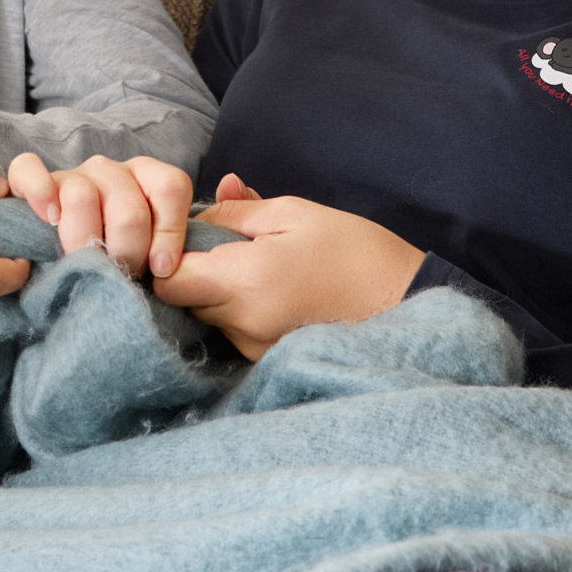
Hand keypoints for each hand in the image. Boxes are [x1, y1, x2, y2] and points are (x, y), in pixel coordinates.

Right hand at [7, 152, 193, 280]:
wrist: (58, 259)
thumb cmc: (112, 260)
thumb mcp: (147, 256)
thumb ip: (163, 255)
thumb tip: (165, 270)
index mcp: (145, 178)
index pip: (170, 186)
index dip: (169, 232)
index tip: (160, 268)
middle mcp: (110, 170)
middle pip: (128, 208)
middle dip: (126, 252)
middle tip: (119, 274)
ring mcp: (71, 173)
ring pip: (82, 197)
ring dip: (84, 241)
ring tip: (85, 265)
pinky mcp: (28, 179)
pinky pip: (29, 169)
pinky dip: (39, 192)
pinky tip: (49, 219)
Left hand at [153, 190, 424, 358]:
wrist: (405, 301)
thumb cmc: (354, 251)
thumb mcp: (293, 213)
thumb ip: (234, 213)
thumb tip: (194, 211)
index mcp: (245, 282)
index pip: (167, 281)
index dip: (166, 258)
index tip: (186, 239)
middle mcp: (243, 324)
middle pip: (183, 300)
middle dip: (194, 271)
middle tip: (228, 245)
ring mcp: (254, 348)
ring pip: (207, 317)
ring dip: (217, 291)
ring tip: (258, 267)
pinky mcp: (266, 360)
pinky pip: (231, 331)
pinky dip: (238, 310)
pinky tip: (271, 290)